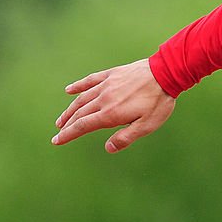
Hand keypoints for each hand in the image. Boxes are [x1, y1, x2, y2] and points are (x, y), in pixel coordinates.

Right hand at [52, 58, 174, 152]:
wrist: (165, 73)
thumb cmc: (158, 102)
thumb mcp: (147, 125)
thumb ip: (126, 137)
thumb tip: (108, 148)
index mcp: (110, 114)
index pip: (83, 126)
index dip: (68, 134)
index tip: (57, 141)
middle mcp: (103, 99)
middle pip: (79, 113)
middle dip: (67, 125)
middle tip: (58, 133)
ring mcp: (106, 85)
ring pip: (82, 99)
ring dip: (70, 110)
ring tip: (61, 119)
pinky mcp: (111, 74)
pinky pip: (90, 80)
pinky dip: (78, 86)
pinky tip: (69, 90)